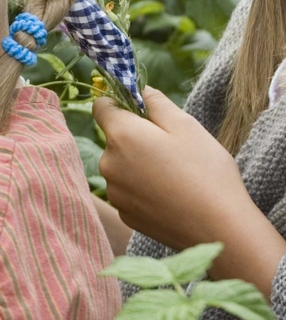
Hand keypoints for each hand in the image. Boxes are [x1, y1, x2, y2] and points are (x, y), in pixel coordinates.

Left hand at [93, 86, 285, 294]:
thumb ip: (157, 103)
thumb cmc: (205, 172)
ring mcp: (114, 191)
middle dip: (135, 137)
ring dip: (138, 164)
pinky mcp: (123, 213)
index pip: (101, 106)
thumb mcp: (186, 126)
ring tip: (174, 175)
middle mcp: (108, 163)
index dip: (120, 103)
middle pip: (114, 139)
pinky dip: (143, 188)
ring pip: (121, 165)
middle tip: (171, 148)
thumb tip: (139, 91)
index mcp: (121, 136)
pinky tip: (169, 195)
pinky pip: (128, 190)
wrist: (218, 228)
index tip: (141, 110)